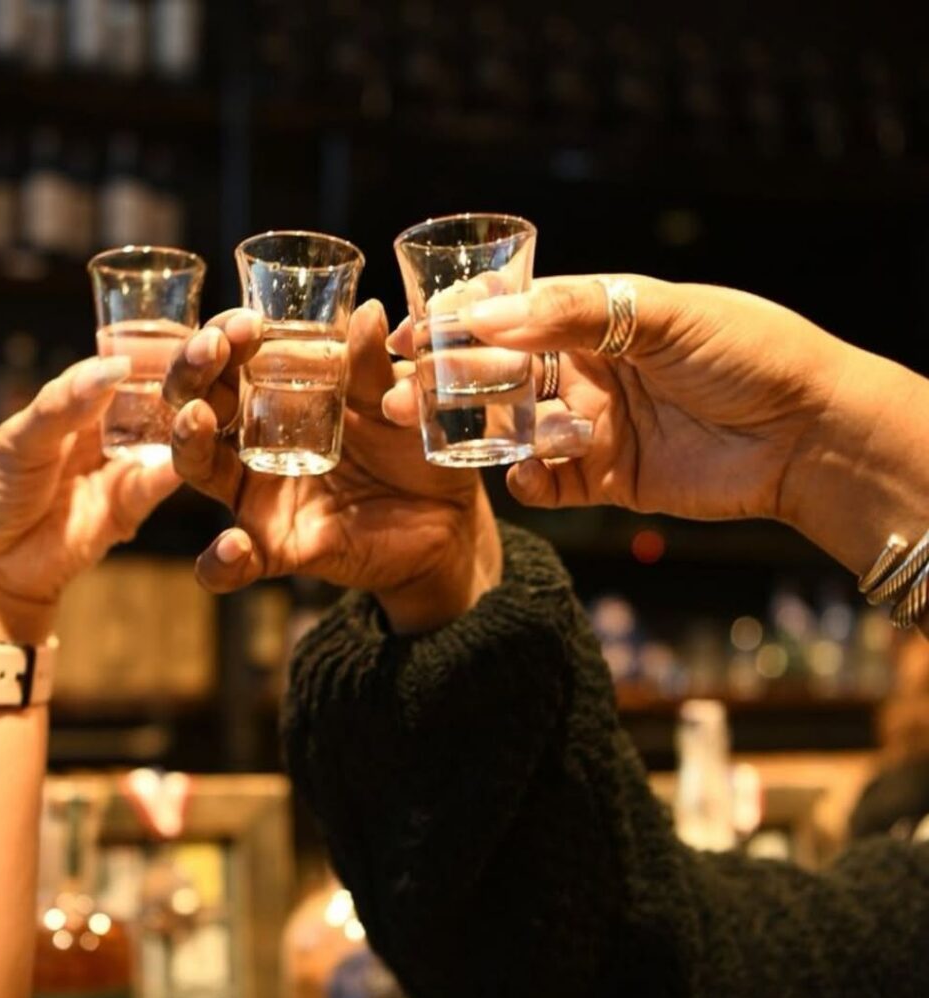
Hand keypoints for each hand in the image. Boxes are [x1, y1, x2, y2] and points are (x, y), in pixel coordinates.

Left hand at [0, 357, 179, 644]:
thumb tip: (115, 367)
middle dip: (179, 386)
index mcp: (74, 405)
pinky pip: (159, 483)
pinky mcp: (130, 506)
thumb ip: (66, 404)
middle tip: (210, 364)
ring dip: (184, 424)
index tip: (184, 335)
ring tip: (205, 404)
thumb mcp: (20, 438)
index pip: (119, 370)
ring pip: (163, 441)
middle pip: (150, 403)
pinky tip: (192, 450)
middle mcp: (104, 434)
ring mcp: (120, 469)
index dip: (149, 353)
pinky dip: (177, 467)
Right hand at [163, 300, 499, 632]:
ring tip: (197, 418)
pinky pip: (232, 567)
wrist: (446, 523)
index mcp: (277, 402)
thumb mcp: (398, 407)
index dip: (226, 336)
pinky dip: (221, 562)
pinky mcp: (279, 550)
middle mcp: (255, 448)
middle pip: (199, 405)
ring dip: (189, 443)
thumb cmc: (410, 454)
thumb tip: (366, 312)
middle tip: (214, 349)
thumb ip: (374, 369)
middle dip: (194, 373)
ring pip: (202, 471)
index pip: (231, 362)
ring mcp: (262, 499)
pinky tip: (235, 544)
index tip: (248, 322)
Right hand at [384, 275, 849, 523]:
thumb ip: (573, 312)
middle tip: (394, 397)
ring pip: (514, 429)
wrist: (806, 432)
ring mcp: (593, 424)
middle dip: (444, 384)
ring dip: (472, 434)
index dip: (454, 322)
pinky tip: (523, 477)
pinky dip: (529, 481)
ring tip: (429, 438)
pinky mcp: (606, 477)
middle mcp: (587, 368)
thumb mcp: (661, 312)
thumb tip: (486, 316)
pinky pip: (549, 482)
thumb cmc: (745, 350)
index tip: (406, 334)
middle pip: (497, 375)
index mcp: (596, 316)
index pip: (509, 314)